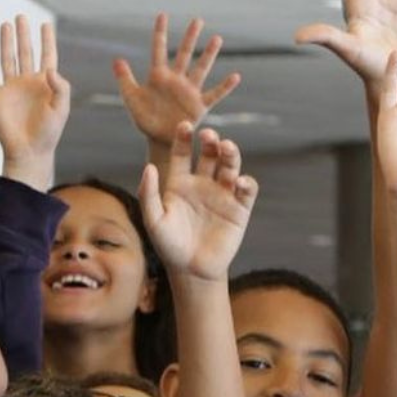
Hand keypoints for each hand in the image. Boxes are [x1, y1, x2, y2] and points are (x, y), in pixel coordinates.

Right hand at [0, 16, 70, 191]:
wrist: (29, 150)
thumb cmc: (48, 132)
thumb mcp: (60, 109)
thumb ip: (61, 88)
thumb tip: (52, 70)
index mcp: (46, 84)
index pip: (47, 56)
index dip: (46, 40)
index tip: (45, 24)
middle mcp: (28, 81)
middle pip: (25, 52)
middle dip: (23, 35)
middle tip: (20, 17)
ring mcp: (12, 87)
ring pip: (8, 59)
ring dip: (6, 43)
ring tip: (5, 25)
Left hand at [115, 13, 240, 146]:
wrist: (160, 139)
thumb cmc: (145, 120)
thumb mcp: (132, 99)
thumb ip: (125, 79)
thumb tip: (118, 59)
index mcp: (158, 76)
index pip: (158, 49)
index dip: (160, 32)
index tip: (163, 15)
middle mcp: (176, 79)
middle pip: (184, 53)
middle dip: (190, 37)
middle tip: (198, 20)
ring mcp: (189, 91)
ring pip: (201, 68)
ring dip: (208, 54)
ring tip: (217, 38)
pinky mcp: (200, 105)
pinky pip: (215, 94)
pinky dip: (225, 86)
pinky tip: (236, 76)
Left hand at [139, 121, 257, 280]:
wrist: (192, 270)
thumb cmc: (168, 245)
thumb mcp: (153, 220)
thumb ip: (149, 194)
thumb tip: (149, 167)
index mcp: (180, 183)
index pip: (182, 154)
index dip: (183, 139)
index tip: (184, 126)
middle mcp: (203, 184)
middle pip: (209, 155)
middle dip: (211, 143)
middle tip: (210, 136)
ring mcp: (223, 195)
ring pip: (230, 167)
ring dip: (231, 155)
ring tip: (227, 147)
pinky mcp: (240, 209)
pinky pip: (247, 191)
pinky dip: (247, 183)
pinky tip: (240, 182)